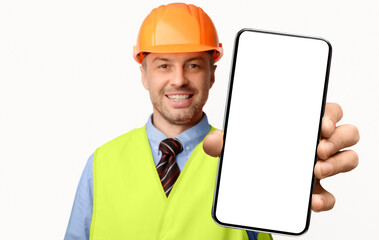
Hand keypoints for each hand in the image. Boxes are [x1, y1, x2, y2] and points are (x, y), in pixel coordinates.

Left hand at [203, 102, 359, 211]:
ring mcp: (320, 167)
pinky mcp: (315, 191)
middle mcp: (316, 144)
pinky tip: (310, 200)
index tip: (320, 123)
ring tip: (316, 170)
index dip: (330, 115)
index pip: (328, 112)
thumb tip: (211, 143)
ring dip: (338, 164)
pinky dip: (325, 199)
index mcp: (302, 126)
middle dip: (338, 139)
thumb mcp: (238, 145)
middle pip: (347, 133)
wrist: (252, 183)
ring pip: (348, 159)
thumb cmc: (253, 154)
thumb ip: (223, 142)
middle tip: (317, 149)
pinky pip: (332, 195)